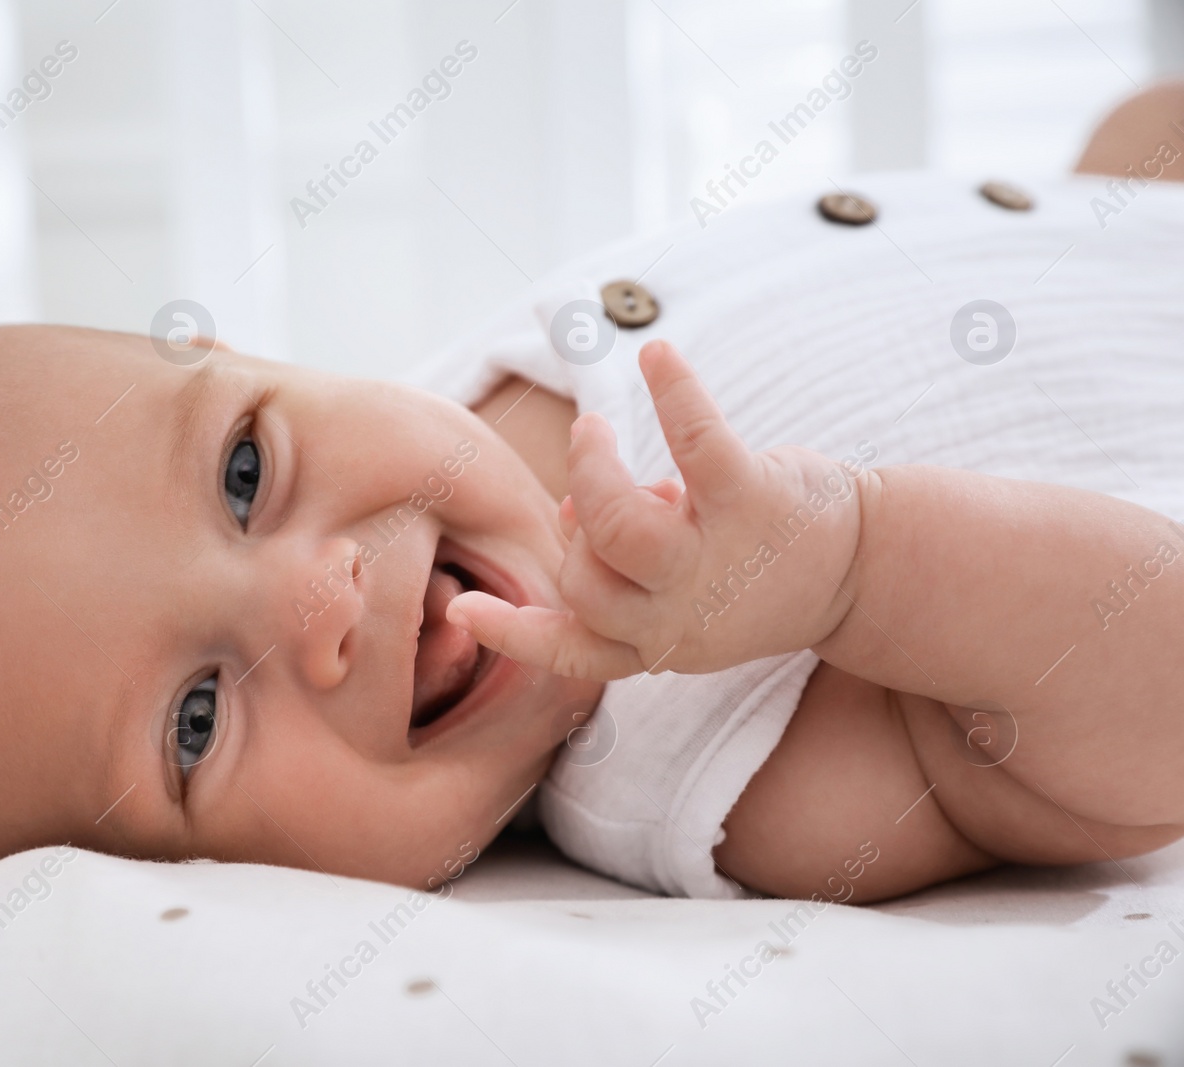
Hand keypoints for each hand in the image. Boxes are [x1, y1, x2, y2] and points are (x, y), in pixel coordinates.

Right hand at [447, 340, 866, 679]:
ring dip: (592, 467)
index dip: (513, 635)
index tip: (461, 612)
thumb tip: (571, 514)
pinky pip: (697, 443)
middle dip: (577, 521)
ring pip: (616, 526)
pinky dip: (674, 391)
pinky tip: (657, 354)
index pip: (575, 653)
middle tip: (596, 472)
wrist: (866, 570)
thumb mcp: (686, 594)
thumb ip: (623, 569)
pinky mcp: (752, 503)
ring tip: (595, 427)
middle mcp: (682, 616)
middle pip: (583, 579)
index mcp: (659, 642)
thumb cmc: (756, 574)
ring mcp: (716, 561)